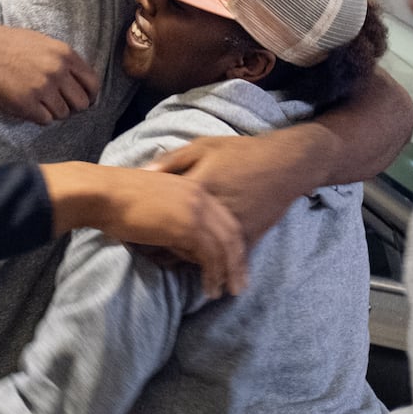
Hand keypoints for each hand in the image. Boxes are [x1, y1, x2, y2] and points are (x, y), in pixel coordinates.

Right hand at [0, 19, 100, 124]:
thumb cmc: (7, 44)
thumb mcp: (43, 42)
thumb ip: (64, 61)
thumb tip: (80, 83)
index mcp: (65, 54)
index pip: (93, 84)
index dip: (89, 96)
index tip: (83, 101)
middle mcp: (57, 71)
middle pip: (81, 104)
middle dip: (71, 107)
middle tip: (57, 104)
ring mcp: (41, 87)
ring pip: (62, 114)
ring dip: (52, 111)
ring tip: (36, 101)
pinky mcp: (25, 103)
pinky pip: (44, 120)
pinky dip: (37, 116)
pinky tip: (26, 104)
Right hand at [42, 161, 245, 297]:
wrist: (103, 193)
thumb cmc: (119, 200)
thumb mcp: (156, 203)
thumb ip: (175, 218)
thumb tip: (185, 246)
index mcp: (193, 187)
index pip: (225, 218)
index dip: (232, 243)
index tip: (234, 264)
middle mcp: (199, 196)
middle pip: (232, 232)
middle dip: (238, 261)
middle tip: (239, 284)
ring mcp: (195, 210)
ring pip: (226, 246)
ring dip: (229, 272)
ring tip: (227, 292)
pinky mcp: (186, 226)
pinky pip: (211, 255)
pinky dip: (214, 274)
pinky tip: (210, 288)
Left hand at [148, 67, 412, 247]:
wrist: (286, 164)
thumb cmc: (241, 152)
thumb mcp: (203, 147)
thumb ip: (172, 161)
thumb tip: (142, 172)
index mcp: (196, 189)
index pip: (160, 215)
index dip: (141, 225)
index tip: (126, 229)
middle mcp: (211, 214)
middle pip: (175, 242)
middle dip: (157, 250)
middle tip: (141, 251)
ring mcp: (230, 230)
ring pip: (198, 258)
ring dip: (180, 263)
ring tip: (163, 263)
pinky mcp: (248, 239)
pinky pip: (222, 260)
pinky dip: (208, 265)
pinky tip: (195, 266)